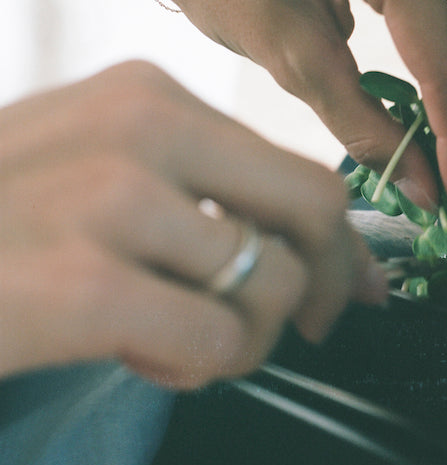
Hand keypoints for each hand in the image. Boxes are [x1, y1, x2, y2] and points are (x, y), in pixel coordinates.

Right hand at [0, 62, 386, 388]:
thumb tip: (323, 246)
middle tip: (303, 324)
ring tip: (180, 340)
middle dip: (325, 281)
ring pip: (269, 284)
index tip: (348, 279)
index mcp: (148, 94)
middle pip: (312, 209)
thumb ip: (204, 190)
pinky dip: (200, 370)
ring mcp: (109, 201)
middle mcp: (139, 129)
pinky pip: (218, 341)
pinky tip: (143, 357)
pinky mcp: (81, 286)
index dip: (337, 237)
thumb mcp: (99, 168)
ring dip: (244, 338)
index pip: (296, 164)